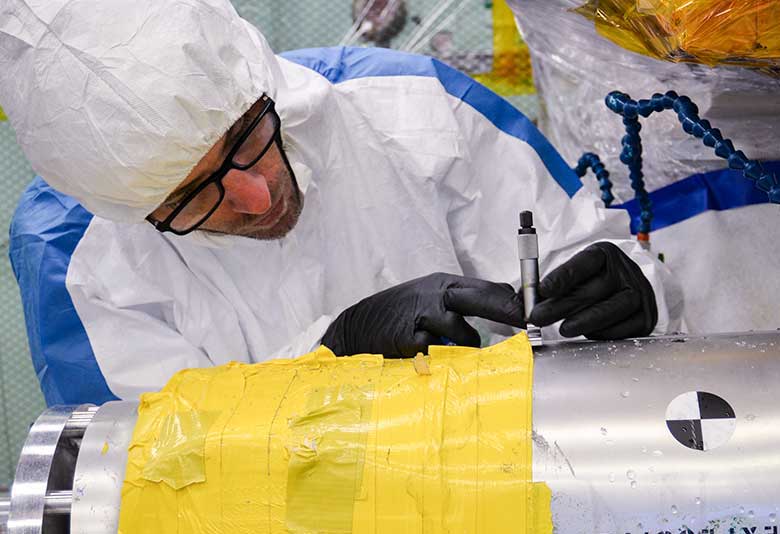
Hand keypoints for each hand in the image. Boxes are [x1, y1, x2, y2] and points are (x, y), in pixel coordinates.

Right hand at [322, 272, 524, 356]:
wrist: (358, 327)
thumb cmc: (399, 313)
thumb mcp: (430, 297)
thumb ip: (462, 302)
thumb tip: (506, 301)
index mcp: (444, 283)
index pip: (488, 287)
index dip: (512, 301)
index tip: (533, 313)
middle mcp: (436, 295)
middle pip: (482, 300)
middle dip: (508, 312)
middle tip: (528, 324)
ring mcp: (424, 316)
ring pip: (464, 333)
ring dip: (466, 346)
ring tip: (449, 349)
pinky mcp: (413, 339)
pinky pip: (441, 354)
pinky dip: (440, 358)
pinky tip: (426, 356)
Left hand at [528, 242, 656, 338]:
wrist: (630, 290)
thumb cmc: (593, 282)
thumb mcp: (576, 274)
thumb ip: (553, 285)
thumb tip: (524, 300)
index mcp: (604, 254)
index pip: (583, 263)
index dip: (562, 276)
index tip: (541, 289)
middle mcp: (625, 271)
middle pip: (591, 290)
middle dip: (560, 306)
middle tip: (537, 317)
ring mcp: (639, 294)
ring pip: (609, 310)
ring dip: (582, 321)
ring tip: (563, 329)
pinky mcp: (646, 317)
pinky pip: (621, 329)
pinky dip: (601, 332)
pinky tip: (586, 333)